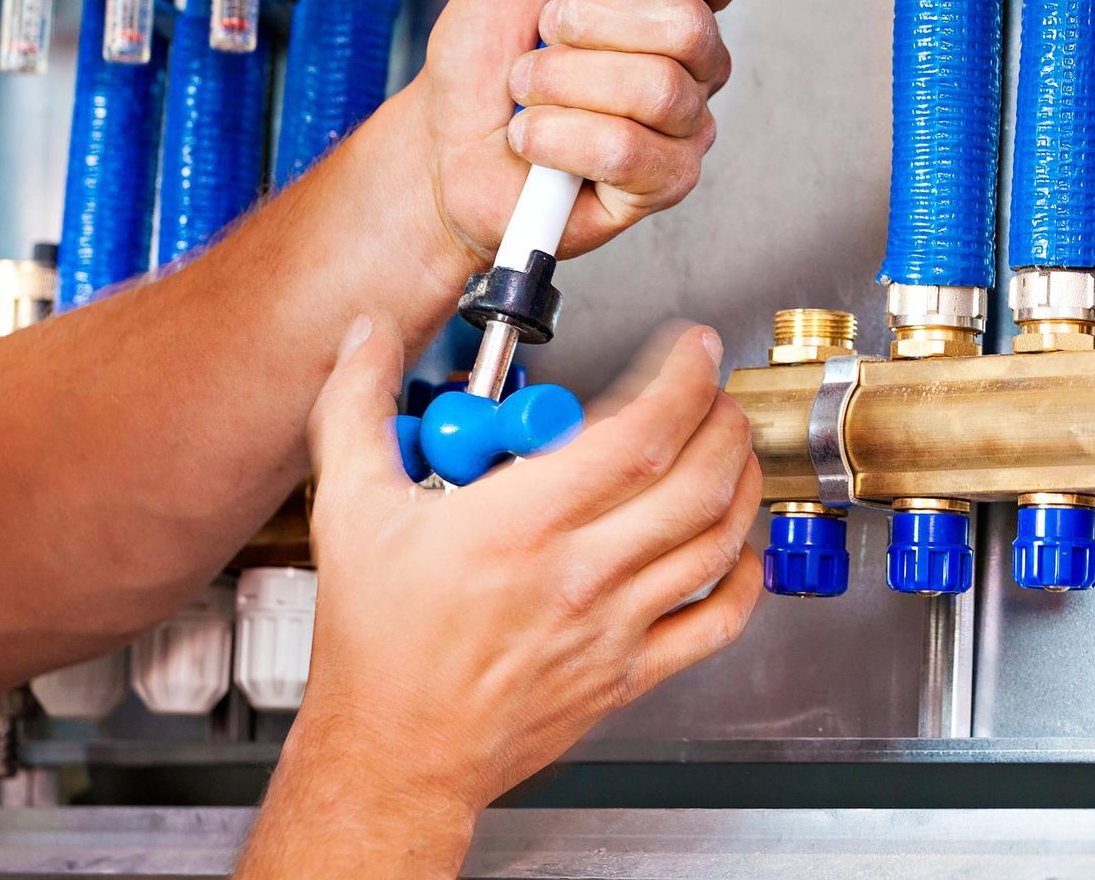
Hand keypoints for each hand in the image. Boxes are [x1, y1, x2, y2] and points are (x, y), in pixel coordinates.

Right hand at [238, 318, 762, 876]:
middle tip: (715, 390)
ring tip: (731, 445)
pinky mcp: (627, 674)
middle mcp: (579, 574)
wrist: (391, 757)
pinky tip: (737, 547)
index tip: (692, 351)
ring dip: (740, 482)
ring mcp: (612, 627)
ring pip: (716, 543)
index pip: (638, 434)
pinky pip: (715, 623)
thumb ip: (356, 408)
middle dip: (724, 420)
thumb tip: (367, 336)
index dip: (682, 380)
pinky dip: (745, 578)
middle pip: (695, 481)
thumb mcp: (349, 510)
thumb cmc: (375, 647)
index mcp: (519, 525)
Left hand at [403, 0, 755, 267]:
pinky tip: (536, 140)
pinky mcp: (663, 184)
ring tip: (528, 91)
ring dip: (560, 83)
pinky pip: (627, 151)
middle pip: (686, 22)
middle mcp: (692, 58)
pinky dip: (558, 139)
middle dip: (586, 24)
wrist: (442, 148)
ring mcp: (683, 124)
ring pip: (654, 87)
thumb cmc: (485, 55)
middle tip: (543, 35)